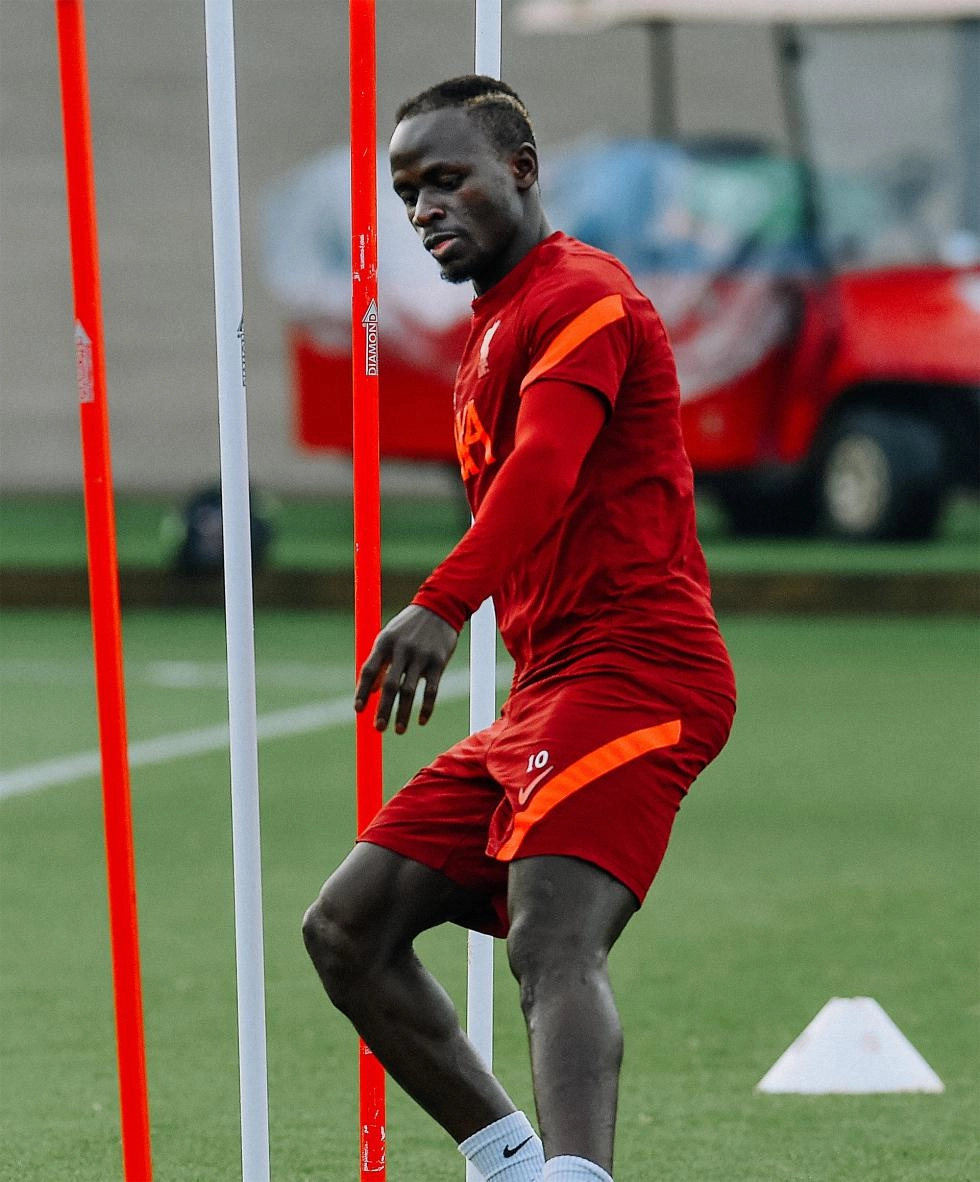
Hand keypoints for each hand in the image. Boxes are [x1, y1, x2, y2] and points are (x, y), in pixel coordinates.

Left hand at [354, 604, 458, 732]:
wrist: (440, 608)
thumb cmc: (409, 626)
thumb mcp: (389, 637)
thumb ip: (380, 662)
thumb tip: (370, 693)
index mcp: (385, 642)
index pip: (369, 670)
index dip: (362, 691)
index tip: (358, 710)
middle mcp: (402, 649)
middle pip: (390, 685)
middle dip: (383, 709)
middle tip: (378, 728)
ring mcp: (421, 656)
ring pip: (410, 691)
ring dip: (403, 713)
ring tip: (399, 730)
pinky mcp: (438, 662)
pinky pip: (431, 690)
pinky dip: (426, 707)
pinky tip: (421, 721)